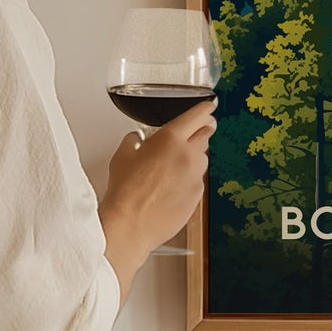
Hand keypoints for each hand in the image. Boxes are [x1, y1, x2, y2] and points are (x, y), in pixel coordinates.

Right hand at [99, 98, 215, 300]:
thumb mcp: (122, 155)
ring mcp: (196, 177)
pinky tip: (172, 186)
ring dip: (193, 157)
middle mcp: (188, 156)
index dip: (204, 109)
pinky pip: (198, 181)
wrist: (131, 224)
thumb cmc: (125, 191)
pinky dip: (189, 179)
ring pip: (202, 159)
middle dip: (200, 131)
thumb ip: (134, 141)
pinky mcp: (197, 196)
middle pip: (205, 135)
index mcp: (170, 139)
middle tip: (194, 132)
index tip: (209, 107)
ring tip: (174, 165)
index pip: (196, 116)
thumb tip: (137, 139)